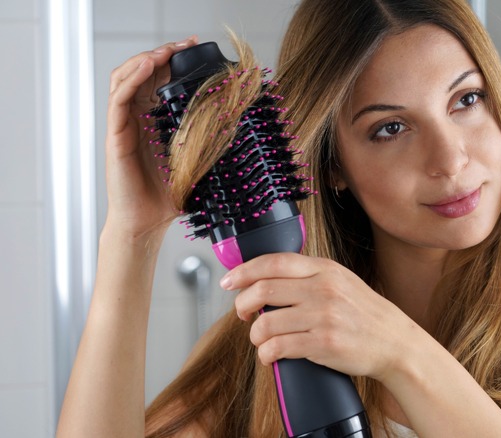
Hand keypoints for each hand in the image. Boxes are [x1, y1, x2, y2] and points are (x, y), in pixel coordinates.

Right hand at [103, 36, 198, 238]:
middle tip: (185, 44)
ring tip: (166, 51)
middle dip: (163, 53)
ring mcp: (124, 125)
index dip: (174, 61)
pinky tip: (147, 67)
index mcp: (155, 121)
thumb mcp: (198, 161)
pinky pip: (118, 99)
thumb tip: (242, 129)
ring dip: (146, 59)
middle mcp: (137, 118)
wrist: (148, 223)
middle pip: (142, 72)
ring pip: (125, 78)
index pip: (159, 80)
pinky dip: (132, 78)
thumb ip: (211, 143)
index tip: (195, 49)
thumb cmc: (169, 196)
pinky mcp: (116, 135)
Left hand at [226, 253, 420, 380]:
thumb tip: (265, 279)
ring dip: (255, 335)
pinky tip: (271, 356)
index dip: (244, 271)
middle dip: (242, 304)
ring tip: (261, 341)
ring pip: (266, 323)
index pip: (273, 262)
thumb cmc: (364, 314)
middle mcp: (323, 289)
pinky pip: (278, 347)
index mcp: (325, 269)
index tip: (229, 282)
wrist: (395, 342)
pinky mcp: (323, 344)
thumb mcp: (341, 281)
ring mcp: (323, 316)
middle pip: (263, 290)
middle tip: (242, 314)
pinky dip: (267, 354)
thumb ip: (309, 276)